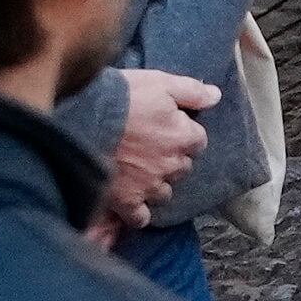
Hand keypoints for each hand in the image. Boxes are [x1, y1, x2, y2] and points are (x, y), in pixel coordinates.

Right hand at [97, 68, 219, 232]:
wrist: (84, 119)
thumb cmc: (122, 96)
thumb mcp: (160, 82)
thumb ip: (191, 91)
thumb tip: (216, 96)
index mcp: (183, 137)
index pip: (197, 140)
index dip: (183, 133)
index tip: (168, 127)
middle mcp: (172, 165)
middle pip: (182, 167)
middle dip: (171, 159)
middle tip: (150, 148)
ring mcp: (150, 185)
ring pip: (164, 192)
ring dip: (156, 184)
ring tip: (139, 173)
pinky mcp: (128, 200)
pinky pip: (140, 217)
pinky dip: (137, 213)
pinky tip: (131, 203)